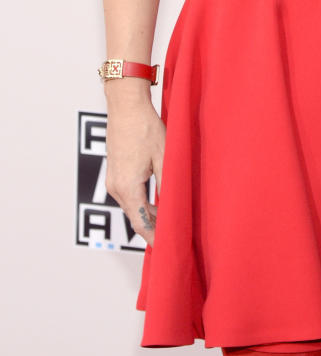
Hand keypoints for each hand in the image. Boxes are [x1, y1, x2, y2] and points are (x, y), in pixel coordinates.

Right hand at [105, 93, 164, 246]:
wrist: (126, 107)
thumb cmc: (146, 128)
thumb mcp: (165, 158)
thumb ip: (168, 185)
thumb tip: (173, 208)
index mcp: (128, 187)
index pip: (141, 223)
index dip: (154, 237)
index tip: (167, 247)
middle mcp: (116, 188)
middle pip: (135, 217)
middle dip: (153, 229)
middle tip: (174, 237)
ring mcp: (112, 181)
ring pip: (132, 207)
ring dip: (148, 215)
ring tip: (169, 222)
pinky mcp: (114, 173)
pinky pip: (129, 196)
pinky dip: (142, 203)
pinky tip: (157, 203)